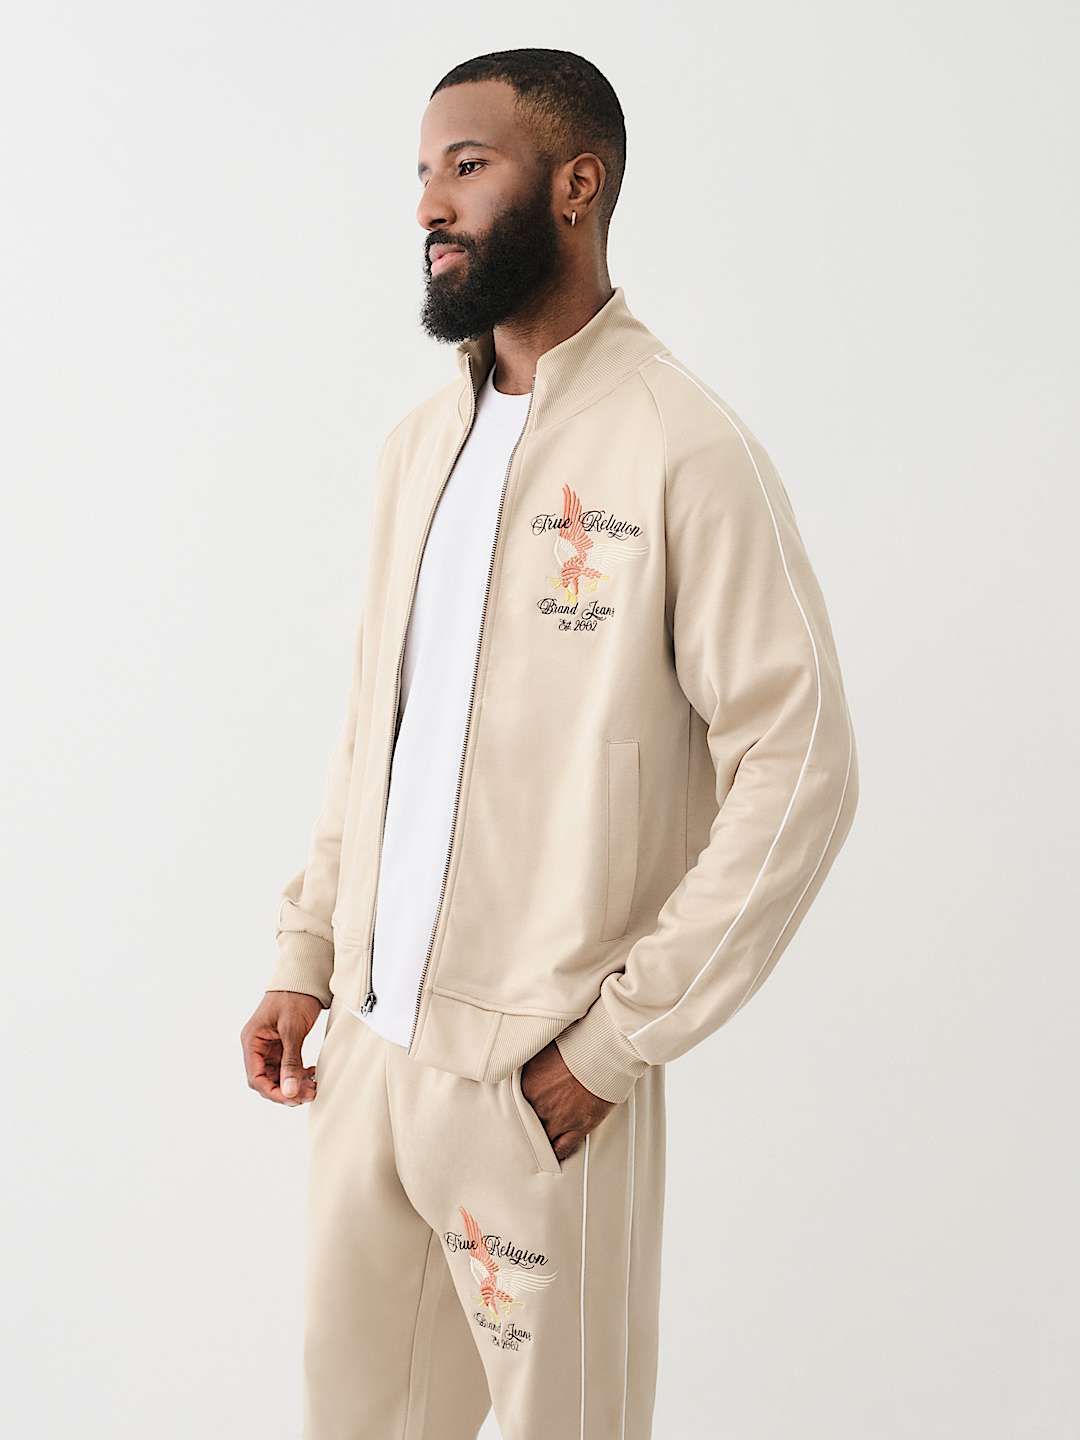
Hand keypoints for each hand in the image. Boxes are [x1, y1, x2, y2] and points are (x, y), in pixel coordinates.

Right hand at [241, 991, 322, 1105]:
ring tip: (313, 1086)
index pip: (255, 1077)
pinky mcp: (282, 1044)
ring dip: (294, 1084)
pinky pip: (287, 1067)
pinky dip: (298, 1073)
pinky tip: (311, 1074)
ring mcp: (269, 1046)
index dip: (272, 1092)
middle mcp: (257, 1045)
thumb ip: (291, 1062)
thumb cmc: (294, 997)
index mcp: (252, 1040)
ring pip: (278, 1075)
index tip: (292, 1098)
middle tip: (308, 1094)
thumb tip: (289, 1092)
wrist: (305, 978)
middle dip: (286, 1090)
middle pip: (266, 1080)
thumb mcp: (292, 1030)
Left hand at [520, 1040, 615, 1160]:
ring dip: (542, 1138)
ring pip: (542, 1138)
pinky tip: (554, 1154)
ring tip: (540, 1140)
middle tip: (527, 1126)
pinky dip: (557, 1152)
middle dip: (528, 1123)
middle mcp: (539, 1104)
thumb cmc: (580, 1045)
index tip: (520, 1107)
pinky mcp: (578, 1128)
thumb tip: (524, 1061)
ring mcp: (558, 1118)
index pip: (515, 1103)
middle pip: (527, 1121)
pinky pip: (562, 1148)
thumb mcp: (545, 1049)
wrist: (604, 1052)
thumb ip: (532, 1062)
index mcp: (528, 1084)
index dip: (519, 1106)